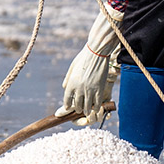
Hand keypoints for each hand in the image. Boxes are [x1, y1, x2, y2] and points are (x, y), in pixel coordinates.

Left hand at [60, 4, 123, 120]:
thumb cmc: (83, 58)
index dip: (67, 107)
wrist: (97, 52)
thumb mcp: (72, 67)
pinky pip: (97, 104)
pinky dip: (96, 108)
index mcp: (71, 84)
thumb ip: (68, 79)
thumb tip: (64, 87)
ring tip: (86, 111)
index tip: (68, 108)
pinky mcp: (100, 89)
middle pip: (77, 106)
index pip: (67, 100)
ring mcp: (90, 90)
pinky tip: (96, 108)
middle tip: (79, 109)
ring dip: (86, 111)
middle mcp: (79, 89)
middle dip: (77, 109)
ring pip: (87, 107)